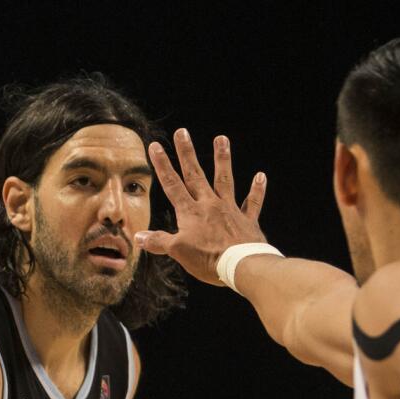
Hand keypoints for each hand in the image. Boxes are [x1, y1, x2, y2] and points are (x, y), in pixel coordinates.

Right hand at [135, 128, 268, 284]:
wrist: (241, 266)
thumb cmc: (208, 260)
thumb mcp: (178, 252)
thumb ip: (159, 241)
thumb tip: (138, 236)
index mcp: (190, 212)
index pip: (172, 184)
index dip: (162, 165)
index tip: (156, 146)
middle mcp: (210, 204)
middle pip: (195, 175)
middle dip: (187, 153)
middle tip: (182, 131)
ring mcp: (230, 210)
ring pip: (225, 180)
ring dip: (222, 159)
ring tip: (221, 138)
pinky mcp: (247, 221)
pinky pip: (252, 202)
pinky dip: (257, 190)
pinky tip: (260, 176)